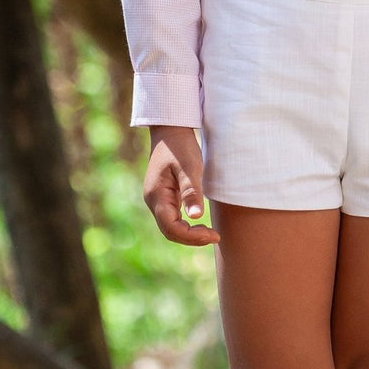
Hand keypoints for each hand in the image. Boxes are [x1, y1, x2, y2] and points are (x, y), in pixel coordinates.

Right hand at [143, 125, 219, 245]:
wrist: (170, 129)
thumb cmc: (180, 146)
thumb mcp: (190, 167)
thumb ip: (191, 192)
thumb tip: (196, 217)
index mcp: (156, 195)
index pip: (171, 228)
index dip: (191, 236)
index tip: (213, 234)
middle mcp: (153, 200)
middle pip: (169, 231)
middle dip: (191, 238)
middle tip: (215, 236)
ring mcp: (157, 199)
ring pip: (170, 226)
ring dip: (189, 233)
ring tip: (210, 232)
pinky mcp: (164, 196)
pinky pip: (172, 218)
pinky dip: (186, 225)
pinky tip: (200, 222)